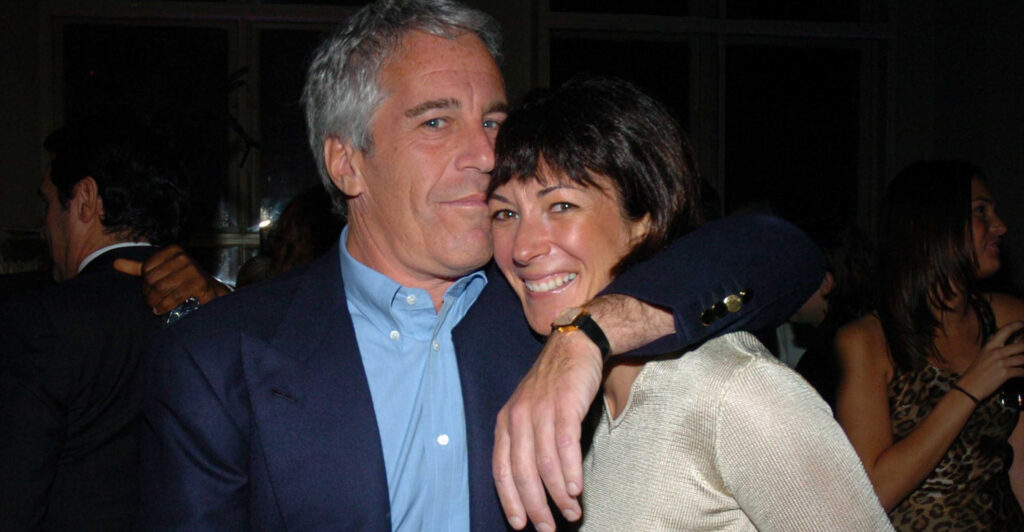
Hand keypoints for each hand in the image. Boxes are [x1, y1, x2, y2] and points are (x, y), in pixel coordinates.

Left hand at [113, 245, 229, 313]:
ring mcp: (192, 270)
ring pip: (161, 288)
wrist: (211, 292)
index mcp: (173, 251)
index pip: (146, 269)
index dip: (144, 284)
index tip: (149, 291)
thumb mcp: (160, 272)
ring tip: (155, 307)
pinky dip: (165, 306)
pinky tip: (162, 310)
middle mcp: (183, 257)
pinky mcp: (199, 283)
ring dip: (155, 302)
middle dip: (149, 294)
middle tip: (151, 302)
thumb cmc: (183, 282)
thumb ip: (138, 268)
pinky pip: (174, 296)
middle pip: (152, 279)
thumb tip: (115, 263)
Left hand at [493, 330, 602, 529]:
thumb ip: (528, 442)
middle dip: (535, 506)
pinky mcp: (563, 405)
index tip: (520, 524)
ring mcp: (540, 411)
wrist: (573, 345)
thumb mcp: (530, 410)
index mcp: (506, 422)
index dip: (509, 499)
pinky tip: (575, 488)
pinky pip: (564, 445)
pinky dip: (569, 470)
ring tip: (571, 513)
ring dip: (558, 494)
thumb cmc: (554, 384)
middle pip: (522, 472)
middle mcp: (518, 418)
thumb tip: (536, 484)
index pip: (501, 469)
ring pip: (544, 463)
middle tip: (548, 528)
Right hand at [956, 321, 1023, 399]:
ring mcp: (1001, 362)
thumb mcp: (983, 357)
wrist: (968, 387)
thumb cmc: (975, 373)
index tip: (1023, 324)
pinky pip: (1021, 371)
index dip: (1017, 325)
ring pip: (1023, 359)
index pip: (1005, 330)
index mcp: (990, 346)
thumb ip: (996, 351)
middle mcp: (996, 352)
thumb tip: (1011, 348)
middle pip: (1021, 345)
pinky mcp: (1005, 373)